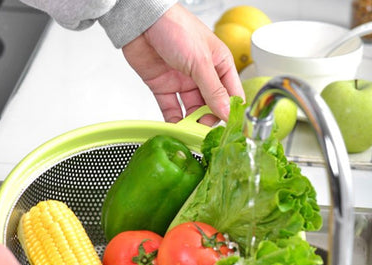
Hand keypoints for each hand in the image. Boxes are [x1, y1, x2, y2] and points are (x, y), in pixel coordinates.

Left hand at [122, 3, 243, 122]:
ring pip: (191, 110)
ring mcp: (183, 82)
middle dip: (209, 120)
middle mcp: (203, 75)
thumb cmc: (175, 28)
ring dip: (191, 123)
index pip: (231, 94)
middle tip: (205, 132)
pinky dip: (173, 120)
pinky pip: (171, 109)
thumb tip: (227, 112)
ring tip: (190, 133)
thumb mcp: (201, 61)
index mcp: (219, 65)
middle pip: (211, 106)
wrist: (142, 21)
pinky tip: (175, 128)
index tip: (228, 128)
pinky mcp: (164, 87)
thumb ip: (213, 90)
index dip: (230, 111)